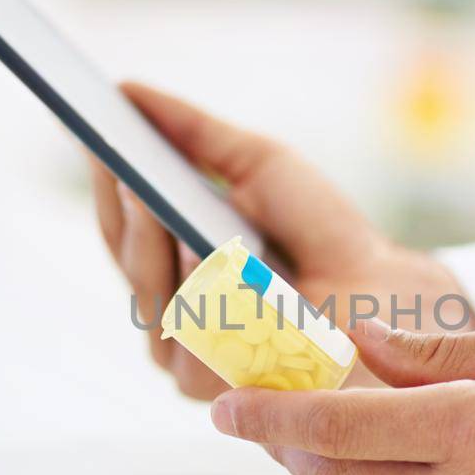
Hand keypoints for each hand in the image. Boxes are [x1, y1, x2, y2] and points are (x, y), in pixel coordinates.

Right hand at [91, 83, 474, 398]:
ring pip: (149, 294)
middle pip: (127, 258)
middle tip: (115, 155)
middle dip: (122, 204)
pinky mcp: (217, 384)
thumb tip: (126, 89)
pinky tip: (199, 249)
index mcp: (174, 265)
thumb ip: (194, 133)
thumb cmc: (322, 233)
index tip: (88, 128)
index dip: (103, 179)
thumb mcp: (256, 166)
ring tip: (145, 187)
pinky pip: (193, 331)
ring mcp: (188, 355)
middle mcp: (171, 316)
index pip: (122, 224)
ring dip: (152, 241)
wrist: (386, 292)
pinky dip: (197, 288)